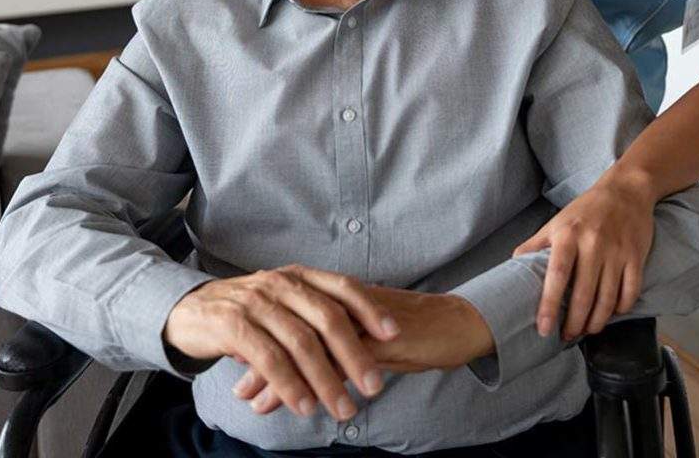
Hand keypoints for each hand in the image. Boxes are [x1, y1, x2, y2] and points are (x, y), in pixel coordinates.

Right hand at [163, 265, 399, 420]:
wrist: (188, 310)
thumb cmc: (246, 312)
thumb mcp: (283, 303)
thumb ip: (314, 315)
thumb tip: (360, 340)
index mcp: (299, 275)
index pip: (343, 287)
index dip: (371, 309)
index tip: (394, 334)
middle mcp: (282, 283)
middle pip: (328, 318)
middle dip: (355, 354)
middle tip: (374, 386)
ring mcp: (258, 302)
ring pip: (301, 342)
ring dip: (326, 380)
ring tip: (343, 408)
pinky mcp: (234, 325)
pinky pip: (270, 359)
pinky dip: (291, 386)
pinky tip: (305, 406)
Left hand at [232, 285, 493, 411]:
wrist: (460, 324)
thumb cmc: (422, 330)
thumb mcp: (377, 335)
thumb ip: (347, 342)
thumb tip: (318, 362)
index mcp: (346, 298)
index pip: (296, 315)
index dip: (269, 337)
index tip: (242, 359)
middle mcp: (348, 304)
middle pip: (293, 328)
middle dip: (263, 357)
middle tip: (238, 384)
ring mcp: (361, 319)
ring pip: (307, 344)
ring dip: (278, 373)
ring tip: (253, 399)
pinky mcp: (376, 339)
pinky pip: (336, 361)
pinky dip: (310, 381)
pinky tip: (294, 400)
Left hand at [512, 173, 655, 339]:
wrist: (625, 190)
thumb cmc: (586, 209)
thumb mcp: (556, 222)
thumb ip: (535, 245)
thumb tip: (513, 265)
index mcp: (568, 235)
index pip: (557, 276)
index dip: (549, 305)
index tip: (544, 328)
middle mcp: (593, 244)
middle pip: (583, 294)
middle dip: (574, 323)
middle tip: (566, 335)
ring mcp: (616, 251)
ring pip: (607, 299)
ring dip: (596, 322)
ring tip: (587, 330)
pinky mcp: (636, 256)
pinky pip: (630, 292)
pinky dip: (620, 308)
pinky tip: (611, 313)